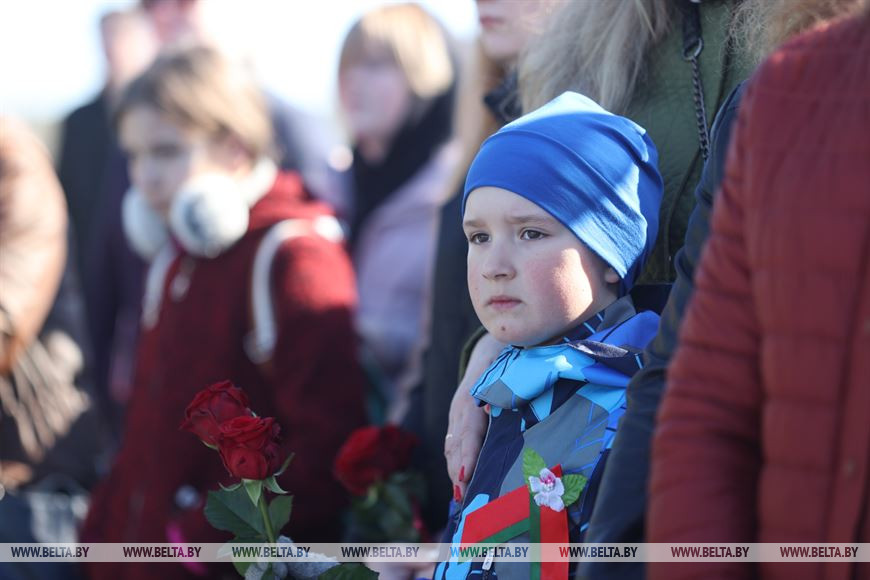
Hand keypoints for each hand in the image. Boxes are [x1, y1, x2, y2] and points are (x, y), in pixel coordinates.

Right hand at [444, 332, 505, 500]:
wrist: (489, 350)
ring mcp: (455, 415)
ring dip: (454, 472)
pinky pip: (453, 446)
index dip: (468, 454)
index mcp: (471, 398)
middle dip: (457, 471)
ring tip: (460, 498)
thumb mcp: (505, 369)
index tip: (466, 476)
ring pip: (452, 447)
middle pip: (456, 444)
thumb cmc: (505, 361)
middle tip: (462, 497)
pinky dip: (455, 464)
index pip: (468, 432)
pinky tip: (459, 483)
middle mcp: (459, 409)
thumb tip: (490, 409)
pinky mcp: (457, 421)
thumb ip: (499, 387)